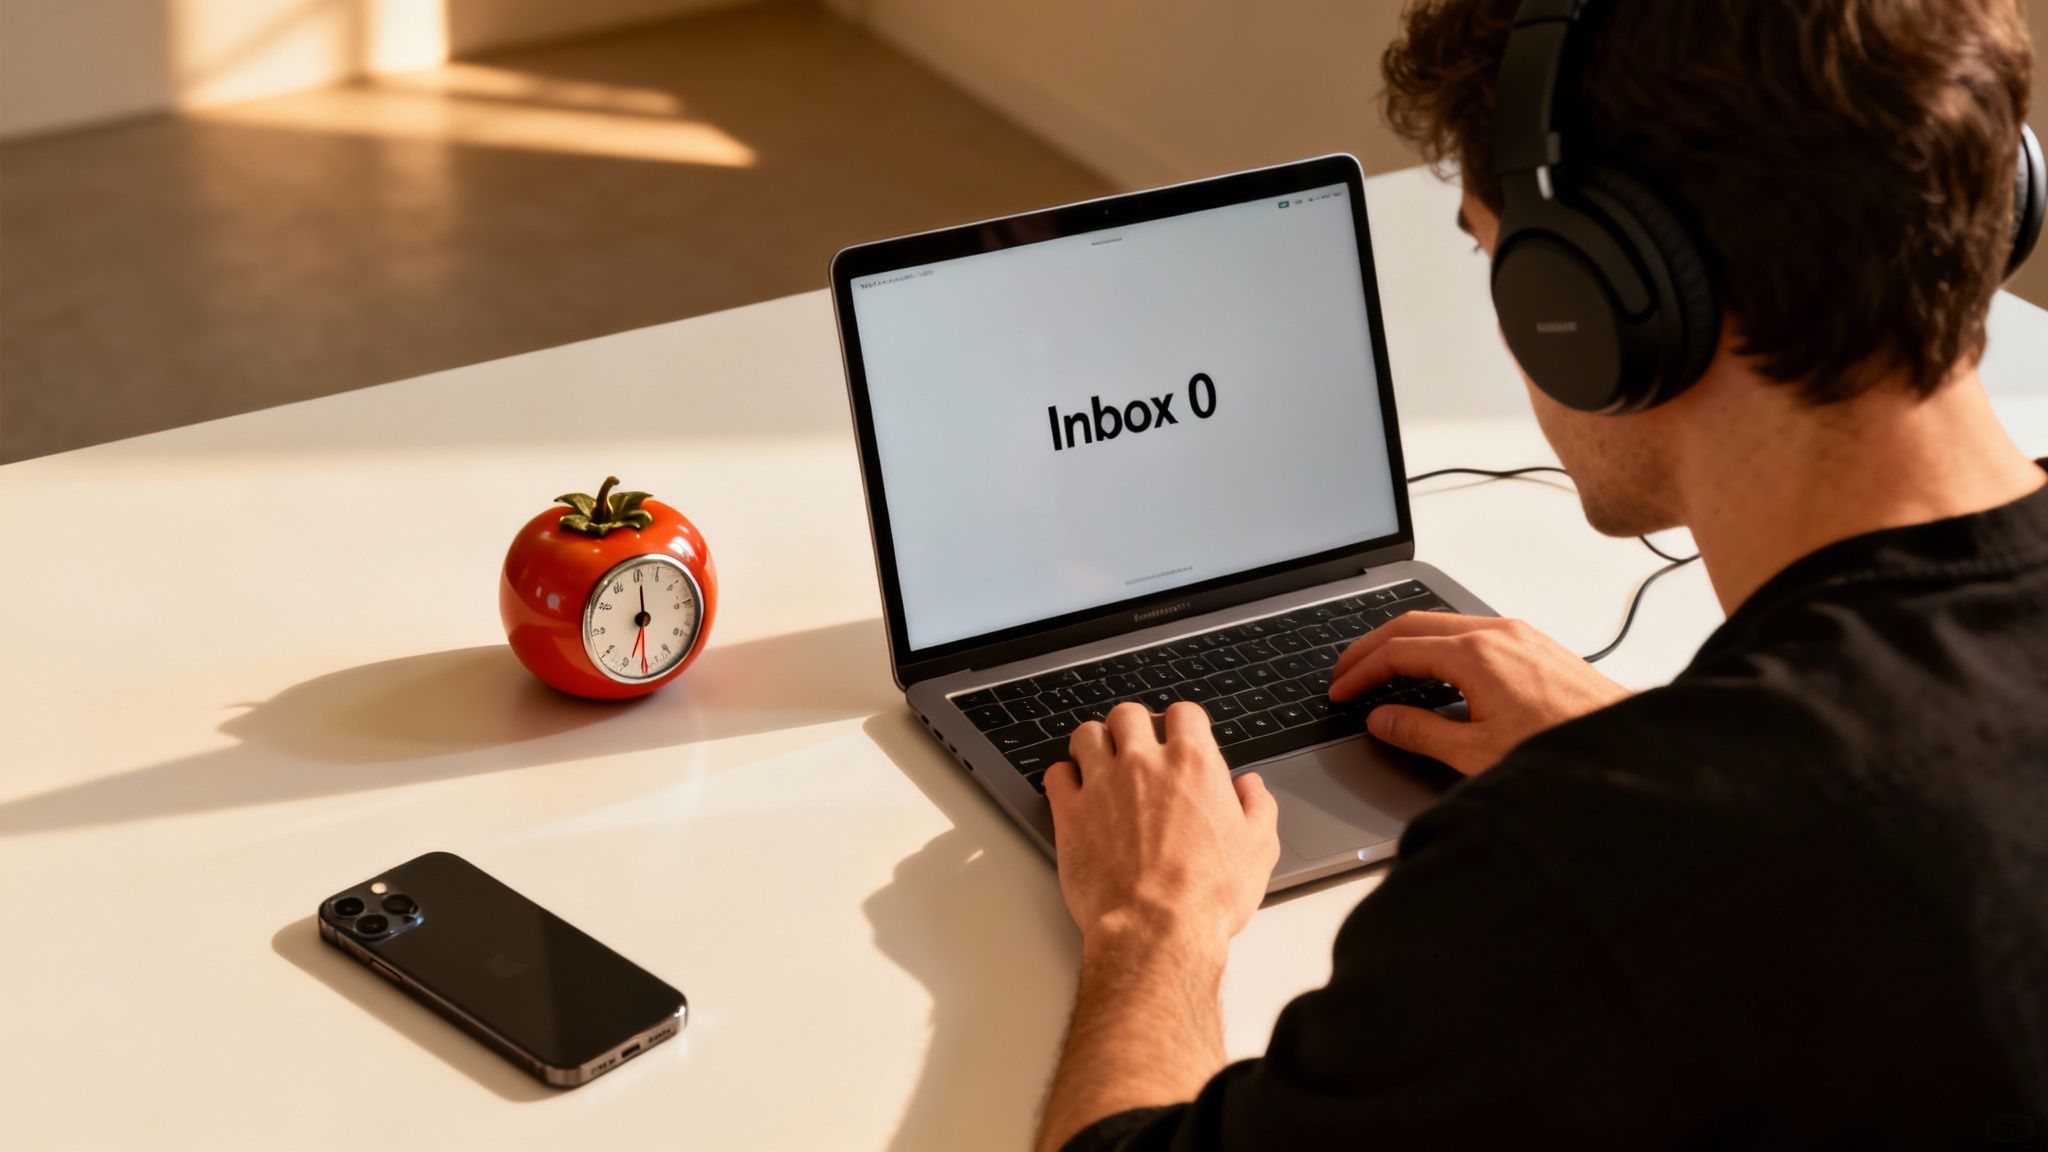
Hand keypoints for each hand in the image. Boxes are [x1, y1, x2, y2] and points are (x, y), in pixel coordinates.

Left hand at [1044, 702, 1280, 956]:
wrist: (1156, 930)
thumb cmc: (1206, 896)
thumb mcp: (1258, 850)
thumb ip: (1258, 807)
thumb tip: (1251, 787)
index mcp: (1192, 764)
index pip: (1184, 713)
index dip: (1183, 723)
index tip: (1180, 736)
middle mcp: (1143, 764)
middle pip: (1128, 715)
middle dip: (1133, 727)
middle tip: (1136, 748)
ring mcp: (1102, 784)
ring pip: (1087, 734)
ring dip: (1095, 743)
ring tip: (1100, 762)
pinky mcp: (1070, 812)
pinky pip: (1057, 774)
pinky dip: (1064, 776)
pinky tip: (1074, 790)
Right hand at [1330, 612, 1627, 774]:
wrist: (1626, 748)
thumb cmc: (1560, 749)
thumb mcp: (1475, 752)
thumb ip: (1419, 732)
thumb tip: (1381, 720)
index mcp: (1476, 655)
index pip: (1398, 651)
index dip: (1360, 671)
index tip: (1340, 691)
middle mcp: (1497, 633)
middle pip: (1414, 624)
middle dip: (1373, 647)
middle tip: (1346, 672)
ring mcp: (1518, 634)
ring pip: (1444, 624)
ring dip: (1406, 643)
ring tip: (1381, 670)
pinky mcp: (1535, 645)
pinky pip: (1472, 632)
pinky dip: (1438, 646)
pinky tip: (1433, 672)